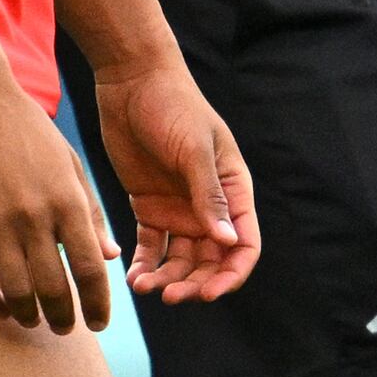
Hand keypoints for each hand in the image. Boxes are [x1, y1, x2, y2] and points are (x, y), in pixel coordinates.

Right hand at [0, 59, 113, 332]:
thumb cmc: (28, 129)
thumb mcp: (70, 164)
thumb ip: (90, 212)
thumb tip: (110, 257)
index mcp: (68, 200)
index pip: (91, 269)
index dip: (97, 305)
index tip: (99, 324)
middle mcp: (36, 216)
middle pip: (55, 289)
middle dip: (64, 318)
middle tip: (67, 329)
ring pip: (16, 291)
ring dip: (29, 315)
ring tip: (34, 321)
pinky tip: (2, 307)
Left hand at [86, 54, 259, 304]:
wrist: (132, 80)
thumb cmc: (172, 104)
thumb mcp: (194, 147)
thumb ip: (208, 194)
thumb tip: (228, 242)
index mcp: (233, 189)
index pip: (243, 244)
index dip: (231, 274)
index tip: (208, 294)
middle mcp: (209, 204)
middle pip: (211, 260)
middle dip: (195, 283)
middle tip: (170, 296)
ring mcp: (179, 207)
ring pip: (180, 259)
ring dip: (168, 278)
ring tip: (144, 287)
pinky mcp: (148, 205)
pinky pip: (151, 246)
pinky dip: (145, 264)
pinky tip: (133, 277)